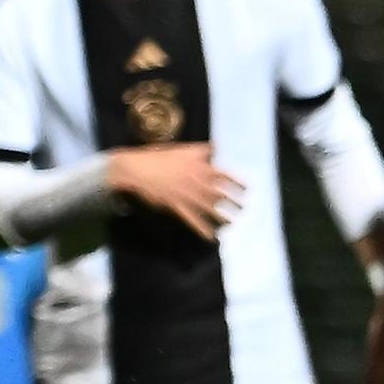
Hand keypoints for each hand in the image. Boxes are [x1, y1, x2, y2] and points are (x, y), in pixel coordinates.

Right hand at [109, 143, 241, 236]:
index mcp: (202, 168)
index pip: (226, 176)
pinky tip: (211, 238)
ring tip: (231, 223)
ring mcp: (189, 196)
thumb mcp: (183, 149)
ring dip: (223, 218)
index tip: (247, 190)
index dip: (238, 184)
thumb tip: (216, 145)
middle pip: (222, 195)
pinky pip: (194, 221)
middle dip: (234, 203)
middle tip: (242, 209)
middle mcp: (199, 183)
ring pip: (211, 210)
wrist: (136, 170)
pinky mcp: (177, 207)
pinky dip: (203, 230)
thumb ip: (202, 150)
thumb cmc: (159, 157)